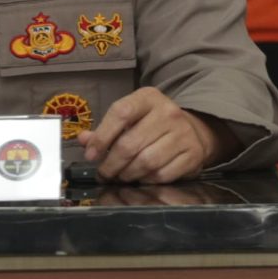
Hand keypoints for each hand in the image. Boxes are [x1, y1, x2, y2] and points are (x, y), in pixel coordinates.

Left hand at [81, 88, 228, 183]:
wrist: (193, 130)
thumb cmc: (153, 124)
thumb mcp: (131, 117)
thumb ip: (106, 129)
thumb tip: (83, 139)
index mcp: (148, 97)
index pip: (120, 113)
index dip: (102, 137)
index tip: (91, 155)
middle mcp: (168, 112)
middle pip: (130, 144)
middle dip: (111, 165)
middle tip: (104, 173)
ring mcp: (183, 133)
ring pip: (145, 162)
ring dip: (127, 175)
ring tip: (121, 176)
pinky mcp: (192, 153)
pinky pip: (162, 175)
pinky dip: (147, 180)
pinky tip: (141, 178)